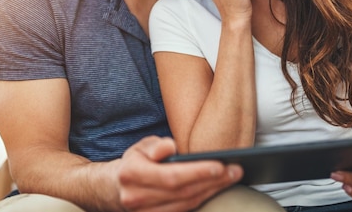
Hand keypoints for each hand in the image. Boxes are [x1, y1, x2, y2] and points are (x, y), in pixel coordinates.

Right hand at [117, 136, 242, 211]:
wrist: (115, 189)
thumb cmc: (134, 162)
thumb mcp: (140, 147)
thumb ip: (155, 146)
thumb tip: (170, 146)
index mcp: (131, 174)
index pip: (171, 176)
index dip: (197, 172)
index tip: (220, 165)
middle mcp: (136, 197)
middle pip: (183, 192)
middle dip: (212, 181)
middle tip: (236, 170)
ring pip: (186, 204)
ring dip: (211, 191)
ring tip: (231, 177)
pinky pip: (184, 211)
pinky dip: (202, 200)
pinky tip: (216, 189)